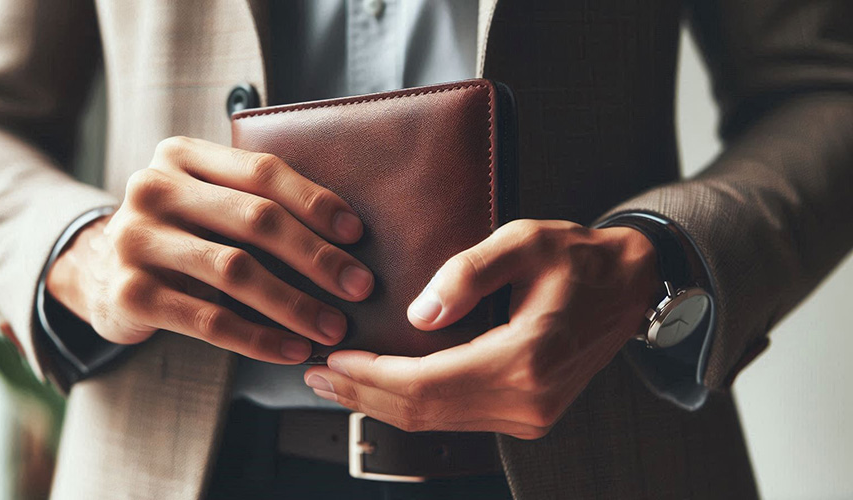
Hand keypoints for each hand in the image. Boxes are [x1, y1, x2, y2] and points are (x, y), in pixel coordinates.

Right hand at [46, 137, 373, 363]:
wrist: (100, 275)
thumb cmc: (177, 235)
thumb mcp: (203, 200)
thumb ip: (253, 200)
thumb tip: (346, 238)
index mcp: (180, 155)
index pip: (261, 170)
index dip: (315, 201)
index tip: (356, 234)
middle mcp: (153, 189)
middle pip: (254, 219)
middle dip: (317, 257)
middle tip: (359, 286)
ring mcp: (137, 241)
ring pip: (235, 272)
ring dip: (295, 304)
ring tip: (333, 327)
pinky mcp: (131, 294)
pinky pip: (210, 320)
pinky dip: (259, 339)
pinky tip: (292, 350)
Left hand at [304, 220, 657, 437]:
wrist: (630, 286)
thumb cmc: (579, 258)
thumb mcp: (525, 241)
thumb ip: (468, 272)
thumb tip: (418, 314)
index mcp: (525, 359)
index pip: (426, 383)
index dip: (371, 375)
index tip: (330, 357)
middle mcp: (527, 400)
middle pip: (423, 412)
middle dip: (363, 393)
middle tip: (316, 375)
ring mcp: (530, 416)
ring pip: (435, 422)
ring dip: (381, 404)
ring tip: (337, 382)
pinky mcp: (528, 415)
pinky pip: (455, 418)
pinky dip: (411, 406)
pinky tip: (382, 389)